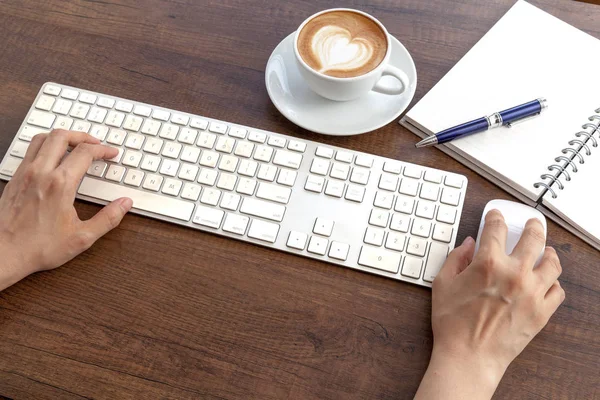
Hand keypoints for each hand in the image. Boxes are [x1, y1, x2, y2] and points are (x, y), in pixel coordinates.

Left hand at [0, 129, 131, 289]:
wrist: (4, 254)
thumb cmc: (38, 247)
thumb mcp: (82, 237)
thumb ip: (108, 218)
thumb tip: (124, 204)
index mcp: (60, 184)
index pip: (85, 153)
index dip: (103, 150)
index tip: (111, 154)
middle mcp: (40, 173)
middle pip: (62, 137)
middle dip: (83, 136)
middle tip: (95, 144)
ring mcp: (24, 173)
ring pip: (42, 138)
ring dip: (62, 137)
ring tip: (74, 144)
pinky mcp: (14, 179)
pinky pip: (30, 151)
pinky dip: (45, 146)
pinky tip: (53, 158)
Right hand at [415, 210, 564, 399]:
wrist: (469, 356)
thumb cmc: (453, 323)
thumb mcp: (442, 284)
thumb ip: (455, 258)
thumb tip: (467, 244)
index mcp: (488, 263)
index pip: (496, 228)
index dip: (496, 217)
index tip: (496, 216)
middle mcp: (515, 273)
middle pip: (533, 238)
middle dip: (532, 226)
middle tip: (532, 223)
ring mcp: (532, 292)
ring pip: (552, 263)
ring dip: (549, 252)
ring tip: (546, 251)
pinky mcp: (542, 311)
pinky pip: (558, 290)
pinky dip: (553, 282)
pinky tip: (546, 281)